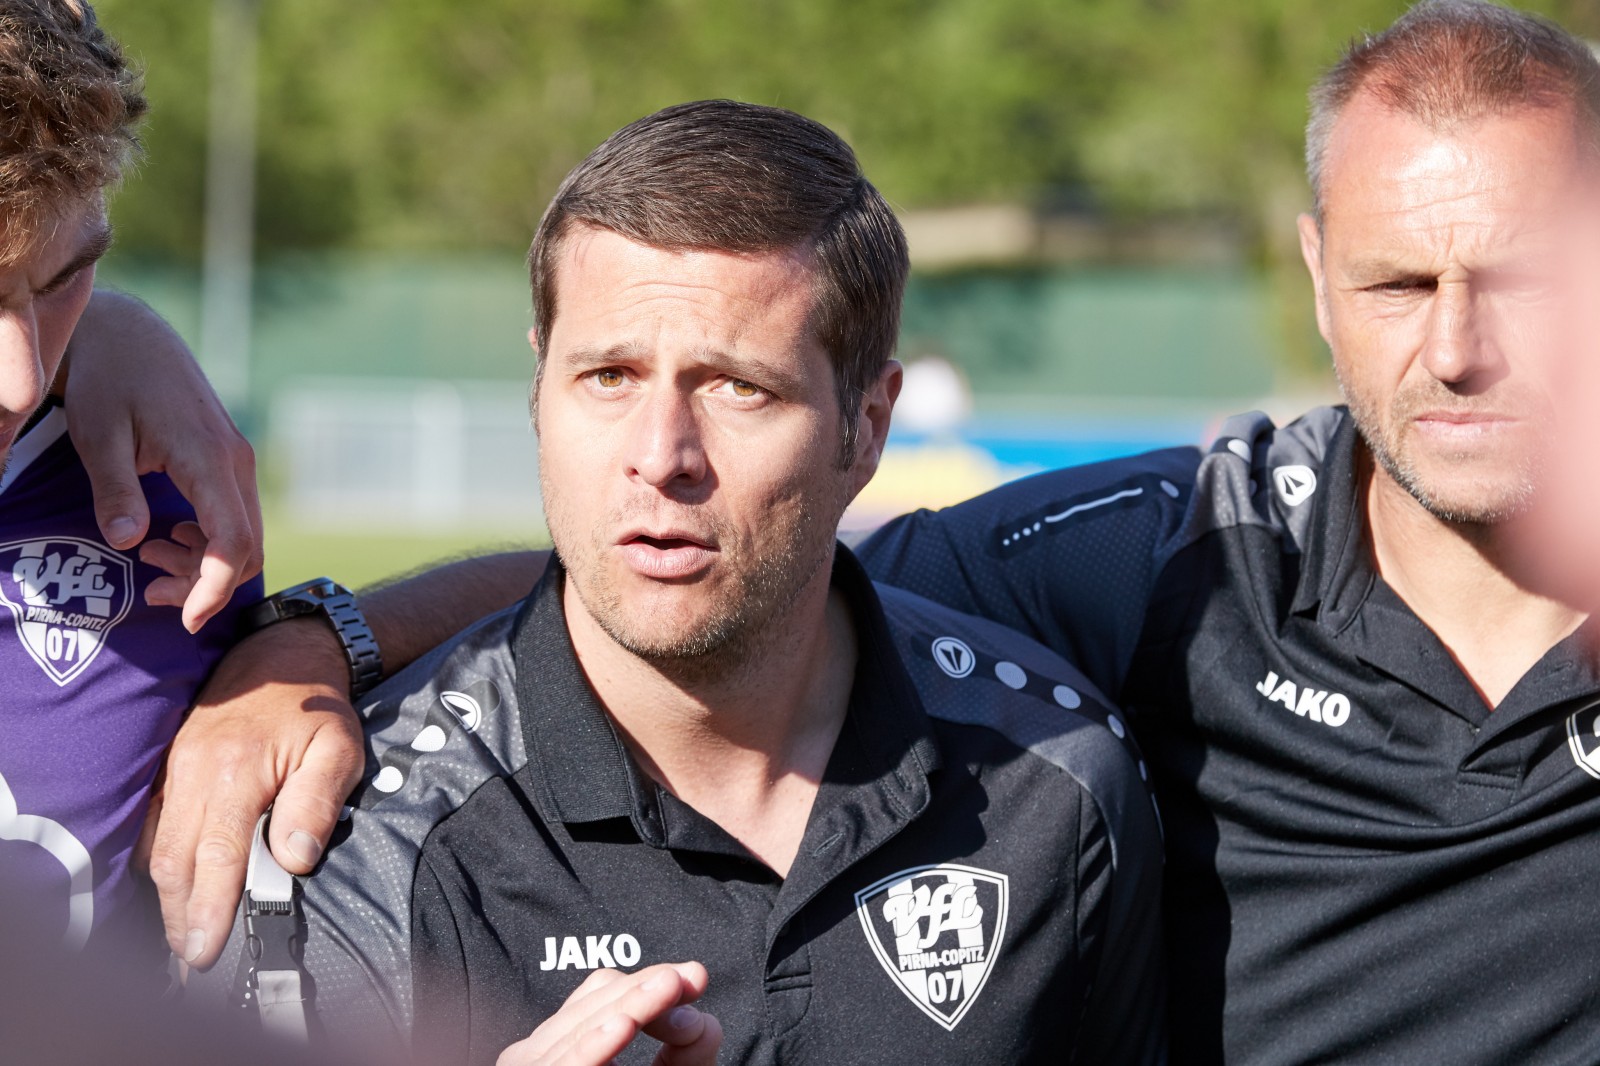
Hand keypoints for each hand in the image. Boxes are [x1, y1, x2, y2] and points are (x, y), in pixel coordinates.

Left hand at [61, 289, 261, 632]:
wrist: (128, 334)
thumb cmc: (108, 380)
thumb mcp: (98, 435)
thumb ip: (116, 491)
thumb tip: (132, 544)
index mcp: (209, 458)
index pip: (235, 541)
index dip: (216, 589)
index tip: (187, 621)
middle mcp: (235, 463)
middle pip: (248, 547)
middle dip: (207, 584)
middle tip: (151, 594)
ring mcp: (236, 462)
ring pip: (244, 536)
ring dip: (206, 565)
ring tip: (150, 563)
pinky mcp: (226, 462)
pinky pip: (234, 517)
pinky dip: (208, 543)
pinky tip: (166, 538)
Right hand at [139, 618, 363, 969]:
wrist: (282, 655)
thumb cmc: (315, 709)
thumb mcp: (338, 750)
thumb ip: (315, 803)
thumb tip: (294, 861)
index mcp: (236, 772)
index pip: (216, 855)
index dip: (209, 907)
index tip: (205, 949)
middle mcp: (194, 773)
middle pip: (174, 860)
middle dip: (179, 915)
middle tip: (190, 959)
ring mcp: (174, 769)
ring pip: (156, 846)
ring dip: (166, 894)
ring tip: (182, 935)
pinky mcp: (168, 767)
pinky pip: (151, 822)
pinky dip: (158, 859)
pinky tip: (173, 886)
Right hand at [497, 963, 721, 1065]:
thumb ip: (688, 1043)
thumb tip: (690, 1008)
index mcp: (569, 1040)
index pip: (602, 993)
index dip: (645, 980)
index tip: (693, 976)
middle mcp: (541, 1054)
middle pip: (592, 1007)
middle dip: (641, 990)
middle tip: (681, 978)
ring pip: (579, 1032)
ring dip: (625, 1007)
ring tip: (663, 989)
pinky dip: (593, 1047)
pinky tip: (621, 1027)